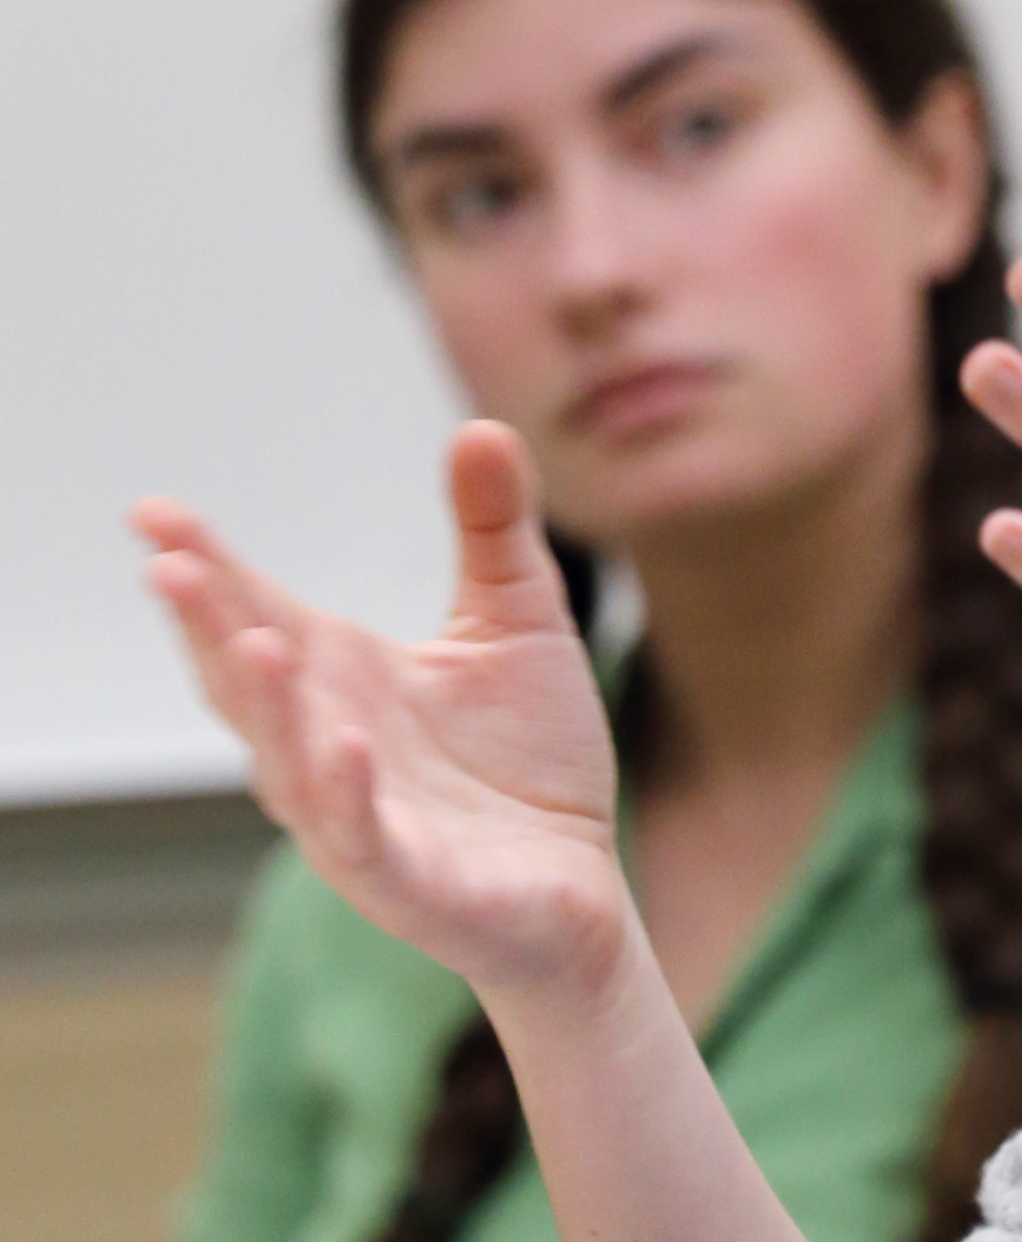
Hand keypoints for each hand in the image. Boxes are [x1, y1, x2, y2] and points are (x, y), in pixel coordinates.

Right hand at [137, 423, 631, 1001]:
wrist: (583, 876)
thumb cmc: (533, 754)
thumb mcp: (519, 619)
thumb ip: (493, 528)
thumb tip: (479, 424)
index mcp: (343, 679)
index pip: (258, 613)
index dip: (207, 567)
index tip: (154, 513)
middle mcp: (327, 746)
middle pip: (250, 682)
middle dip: (208, 628)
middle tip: (170, 565)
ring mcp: (357, 819)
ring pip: (289, 763)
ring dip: (267, 708)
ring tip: (251, 642)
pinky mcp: (410, 881)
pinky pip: (364, 838)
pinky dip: (348, 795)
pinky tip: (346, 744)